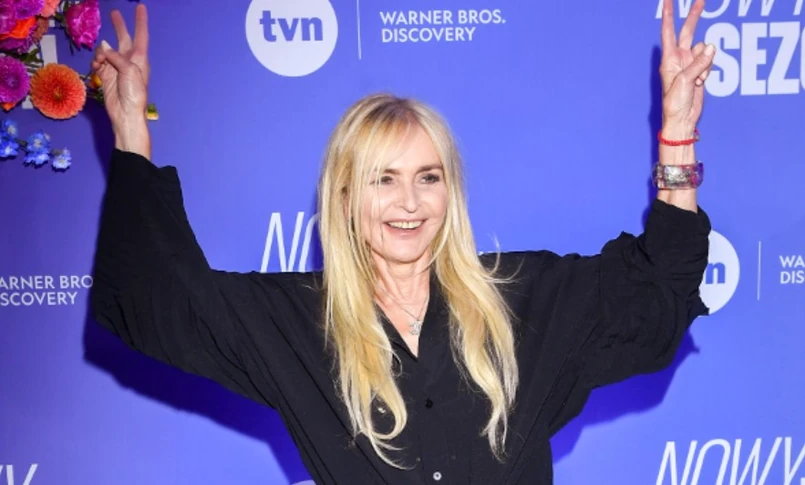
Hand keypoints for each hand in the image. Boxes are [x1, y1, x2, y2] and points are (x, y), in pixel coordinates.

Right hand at [91, 4, 149, 130]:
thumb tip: (103, 47)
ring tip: (100, 61)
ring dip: (100, 53)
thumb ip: (116, 56)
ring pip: (105, 50)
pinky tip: (95, 68)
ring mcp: (116, 67)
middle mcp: (128, 60)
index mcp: (139, 58)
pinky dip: (95, 62)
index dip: (140, 21)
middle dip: (119, 26)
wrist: (125, 113)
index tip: (140, 7)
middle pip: (123, 38)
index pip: (141, 35)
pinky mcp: (106, 74)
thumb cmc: (134, 93)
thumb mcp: (129, 71)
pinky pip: (98, 62)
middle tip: (114, 12)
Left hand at [659, 0, 714, 133]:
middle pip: (688, 31)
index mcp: (668, 59)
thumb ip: (698, 63)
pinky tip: (701, 83)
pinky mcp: (700, 71)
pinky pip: (709, 62)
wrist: (683, 119)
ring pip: (704, 50)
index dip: (669, 15)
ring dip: (705, 63)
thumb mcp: (685, 81)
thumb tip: (710, 47)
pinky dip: (709, 70)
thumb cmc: (675, 103)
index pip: (668, 31)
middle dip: (694, 16)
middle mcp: (678, 59)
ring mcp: (690, 64)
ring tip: (697, 80)